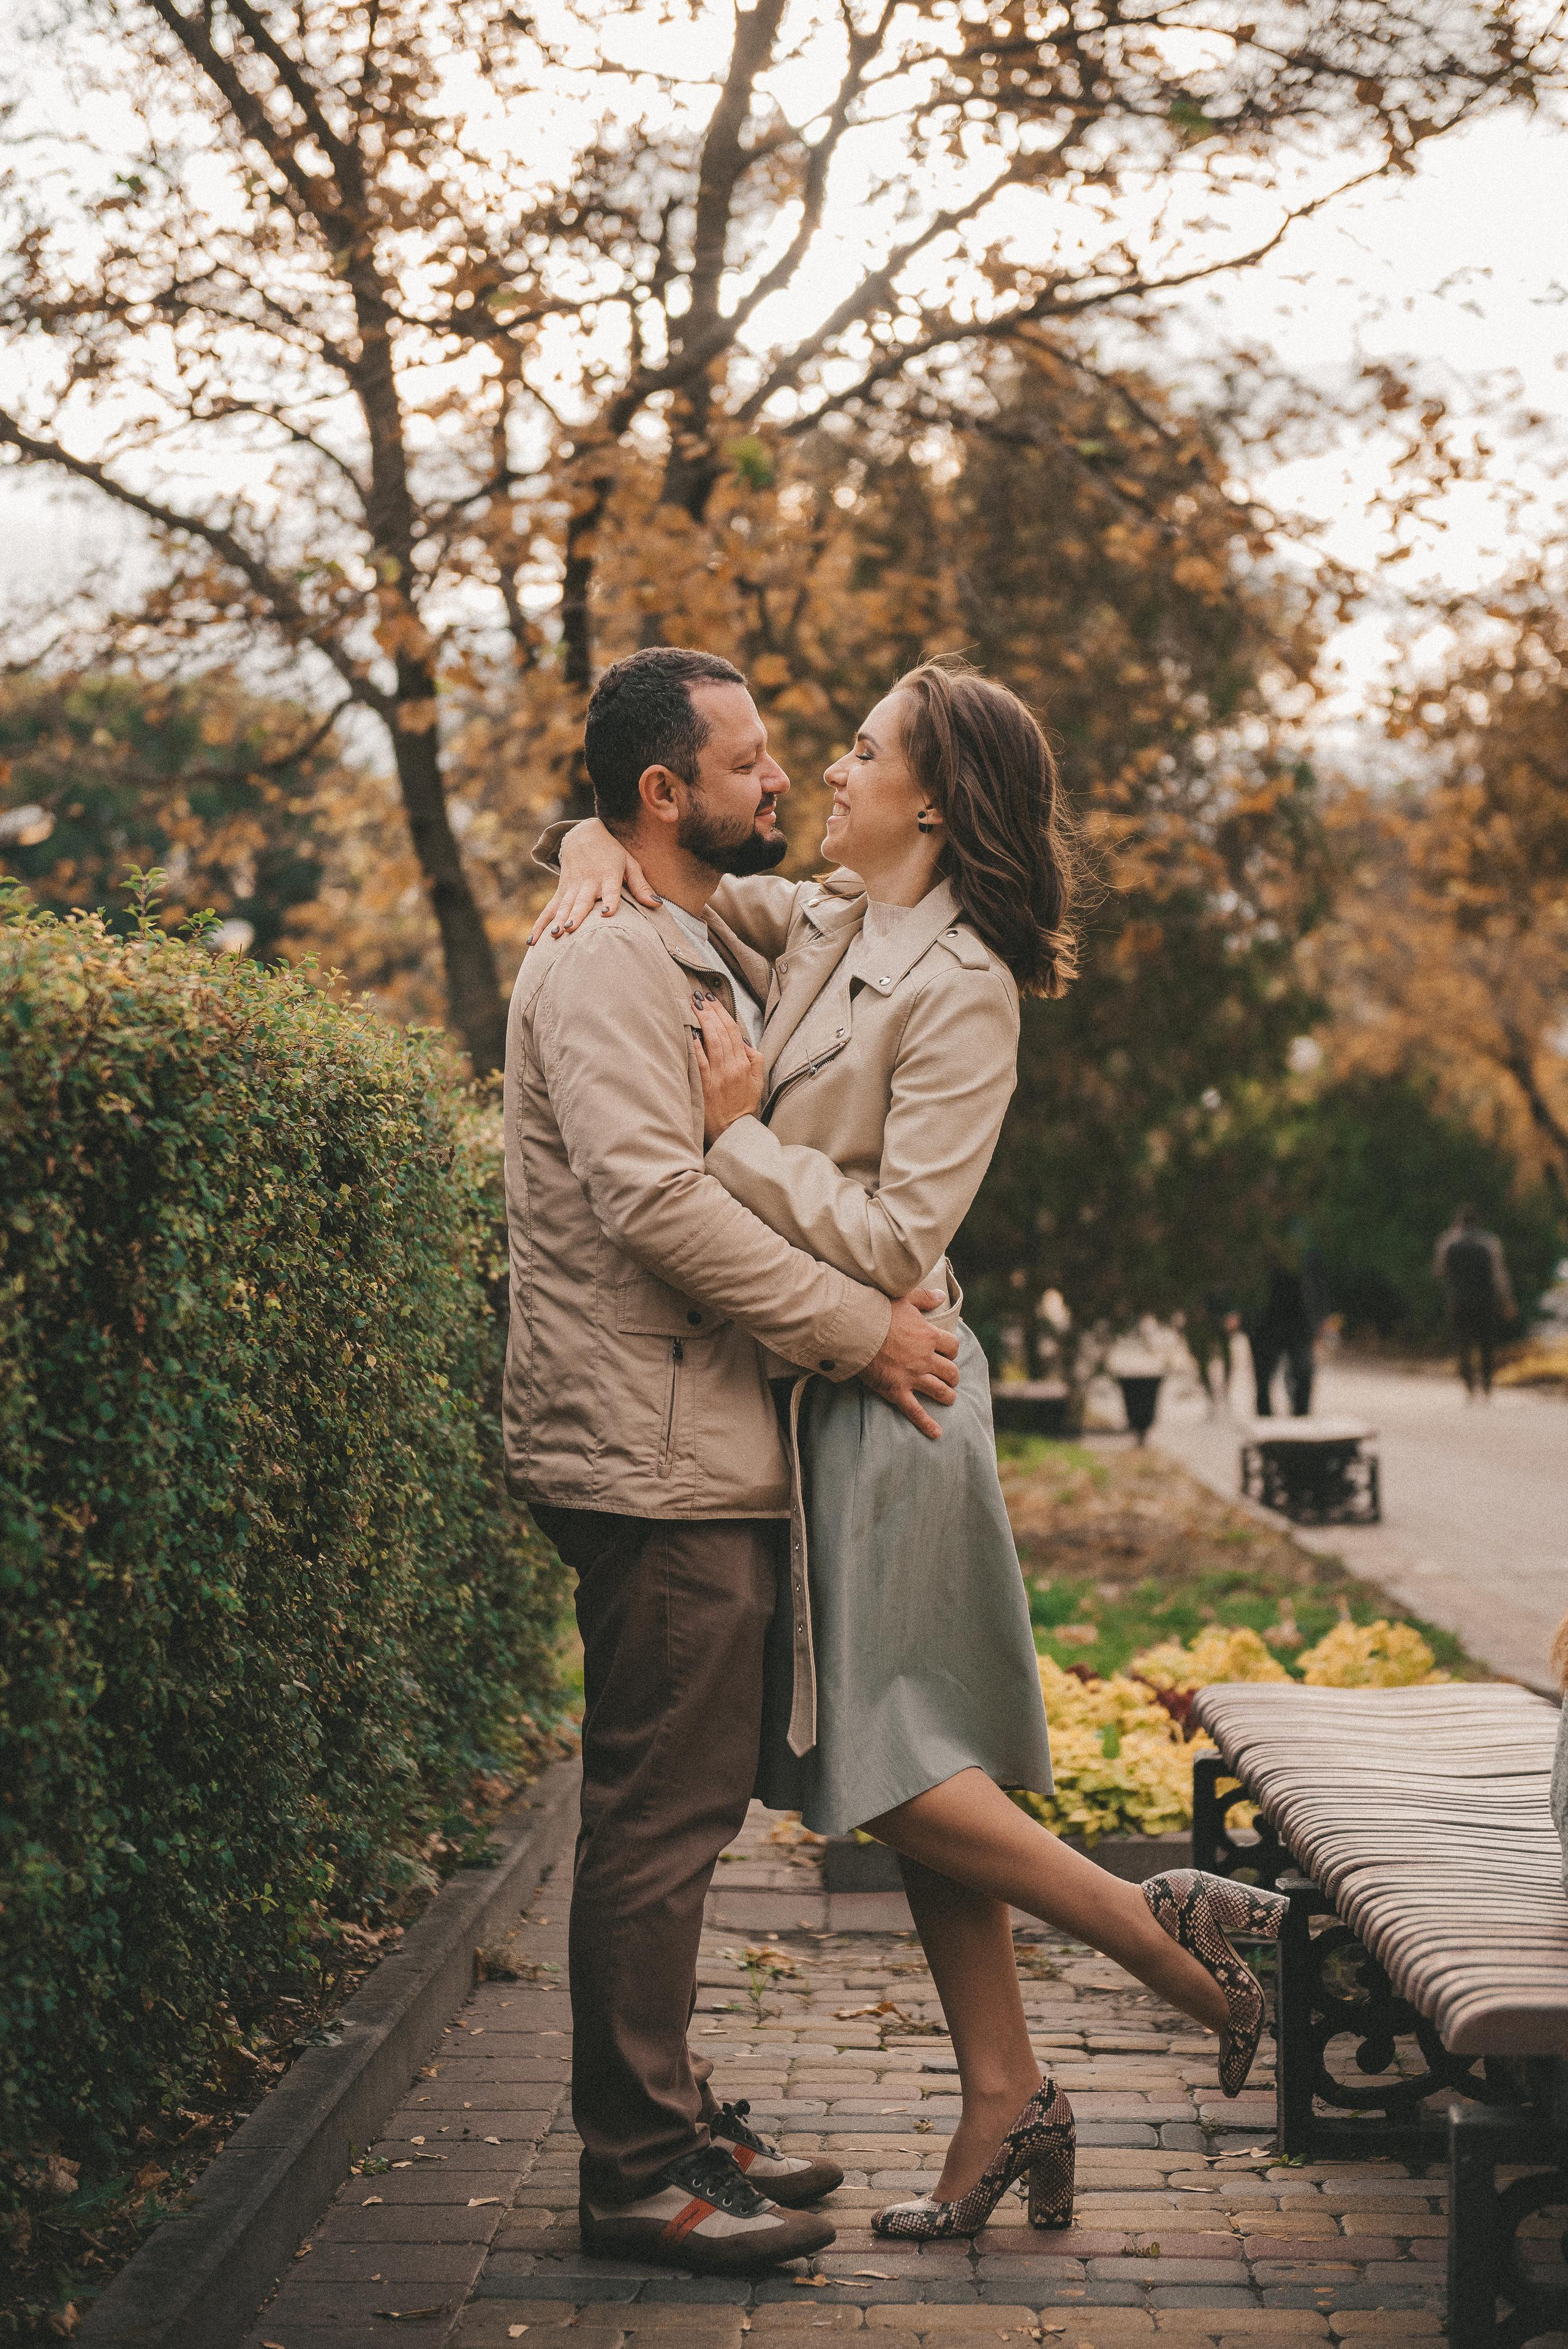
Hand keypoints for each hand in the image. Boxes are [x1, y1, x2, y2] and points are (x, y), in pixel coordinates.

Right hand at [529, 818, 658, 943]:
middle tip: (570, 929)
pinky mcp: (561, 891)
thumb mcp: (629, 864)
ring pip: (563, 906)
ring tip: (554, 936)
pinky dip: (540, 925)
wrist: (583, 834)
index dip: (609, 901)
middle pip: (581, 901)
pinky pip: (549, 910)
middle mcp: (588, 882)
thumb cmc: (612, 853)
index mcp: (608, 875)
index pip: (610, 890)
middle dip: (576, 915)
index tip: (606, 913)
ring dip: (558, 921)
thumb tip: (658, 905)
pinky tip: (532, 942)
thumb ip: (641, 886)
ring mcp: (572, 887)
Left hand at [692, 993, 763, 1143]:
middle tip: (699, 997)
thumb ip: (754, 1059)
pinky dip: (696, 1046)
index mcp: (744, 1064)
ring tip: (693, 1006)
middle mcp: (732, 1068)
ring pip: (711, 1043)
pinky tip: (690, 1033)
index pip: (733, 1032)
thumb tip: (743, 1040)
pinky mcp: (704, 1086)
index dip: (722, 1013)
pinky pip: (700, 1061)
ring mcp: (717, 1077)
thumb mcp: (756, 1082)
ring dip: (702, 1022)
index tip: (712, 1000)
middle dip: (710, 1012)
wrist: (732, 1131)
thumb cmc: (741, 1107)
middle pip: (721, 1033)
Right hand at [860, 1291, 959, 1439]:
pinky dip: (927, 1424)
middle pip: (951, 1371)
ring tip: (948, 1398)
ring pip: (940, 1391)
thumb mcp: (904, 1298)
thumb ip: (924, 1297)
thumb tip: (940, 1295)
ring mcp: (912, 1377)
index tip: (946, 1352)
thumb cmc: (877, 1311)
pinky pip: (916, 1411)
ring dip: (947, 1395)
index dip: (951, 1350)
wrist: (855, 1329)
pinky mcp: (897, 1391)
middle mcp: (925, 1358)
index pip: (952, 1346)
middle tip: (949, 1377)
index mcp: (929, 1336)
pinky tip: (937, 1433)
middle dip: (952, 1375)